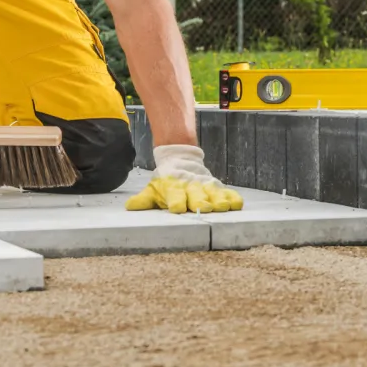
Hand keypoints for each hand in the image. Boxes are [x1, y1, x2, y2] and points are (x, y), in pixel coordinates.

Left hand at [125, 145, 243, 213]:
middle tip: (204, 207)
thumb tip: (130, 206)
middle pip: (196, 195)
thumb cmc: (166, 181)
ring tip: (223, 206)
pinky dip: (232, 198)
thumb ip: (144, 199)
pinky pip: (226, 192)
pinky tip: (236, 204)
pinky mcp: (216, 186)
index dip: (176, 201)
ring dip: (218, 200)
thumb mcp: (153, 188)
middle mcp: (191, 188)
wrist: (180, 158)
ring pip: (213, 193)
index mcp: (174, 188)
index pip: (175, 195)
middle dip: (200, 201)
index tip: (177, 208)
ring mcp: (205, 186)